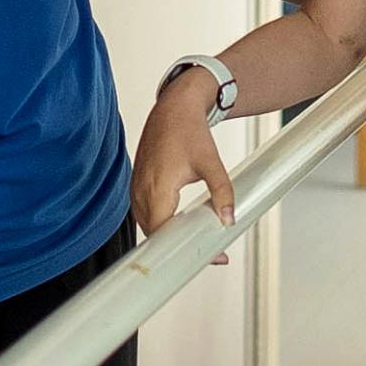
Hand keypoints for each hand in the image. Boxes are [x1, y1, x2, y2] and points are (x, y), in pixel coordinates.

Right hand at [131, 78, 234, 254]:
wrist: (174, 108)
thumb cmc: (188, 131)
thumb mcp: (211, 162)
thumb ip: (222, 191)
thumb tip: (230, 218)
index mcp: (157, 188)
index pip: (163, 233)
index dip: (184, 250)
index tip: (210, 257)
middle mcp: (141, 192)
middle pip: (155, 236)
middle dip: (179, 249)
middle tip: (211, 255)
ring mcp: (136, 190)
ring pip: (148, 227)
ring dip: (168, 239)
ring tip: (197, 247)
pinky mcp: (137, 187)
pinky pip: (145, 216)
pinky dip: (161, 226)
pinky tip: (180, 230)